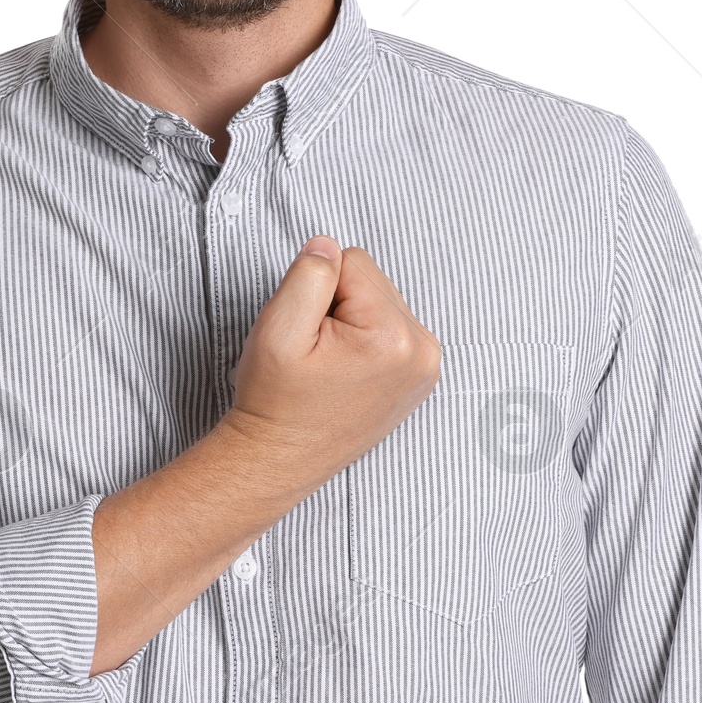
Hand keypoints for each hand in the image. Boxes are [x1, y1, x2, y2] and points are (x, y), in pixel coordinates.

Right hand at [223, 235, 441, 488]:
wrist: (280, 458)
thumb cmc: (275, 399)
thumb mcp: (277, 328)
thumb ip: (309, 275)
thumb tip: (327, 244)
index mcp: (392, 336)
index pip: (350, 260)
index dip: (316, 289)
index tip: (308, 334)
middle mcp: (422, 349)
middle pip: (371, 278)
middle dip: (336, 303)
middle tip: (315, 350)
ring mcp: (426, 365)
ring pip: (378, 299)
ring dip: (349, 321)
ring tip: (328, 363)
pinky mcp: (420, 374)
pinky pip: (388, 324)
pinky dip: (364, 338)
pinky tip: (344, 370)